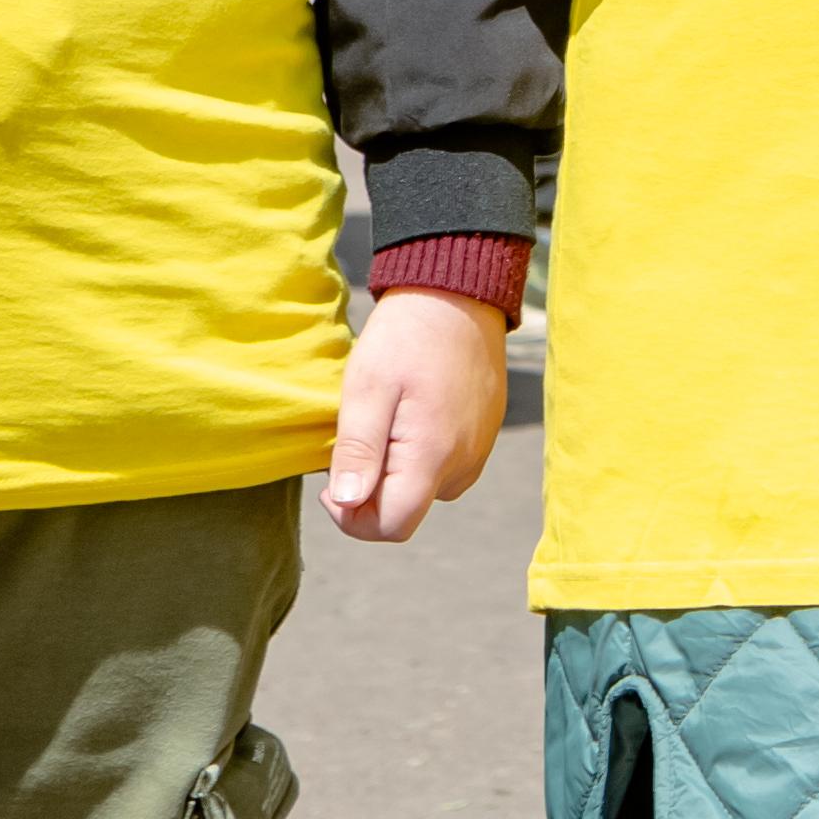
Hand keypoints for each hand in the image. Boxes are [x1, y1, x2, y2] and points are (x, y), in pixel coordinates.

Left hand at [324, 285, 510, 543]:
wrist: (458, 292)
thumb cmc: (405, 338)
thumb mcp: (365, 389)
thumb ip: (358, 451)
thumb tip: (346, 504)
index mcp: (433, 454)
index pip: (393, 525)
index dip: (352, 520)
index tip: (331, 483)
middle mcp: (465, 460)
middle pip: (409, 509)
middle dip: (372, 491)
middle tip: (355, 439)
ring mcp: (481, 446)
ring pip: (429, 489)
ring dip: (398, 472)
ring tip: (384, 422)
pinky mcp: (486, 431)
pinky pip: (448, 465)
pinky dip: (422, 455)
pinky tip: (411, 414)